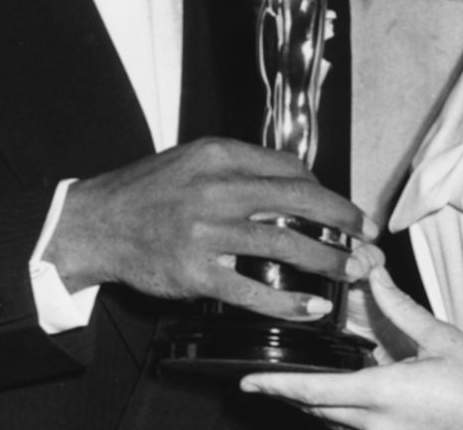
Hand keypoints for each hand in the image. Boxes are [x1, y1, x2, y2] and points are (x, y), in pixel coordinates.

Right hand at [44, 137, 381, 320]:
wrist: (93, 223)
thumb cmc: (143, 192)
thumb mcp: (189, 160)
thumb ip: (235, 167)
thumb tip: (288, 181)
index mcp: (218, 155)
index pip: (289, 169)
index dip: (326, 190)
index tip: (344, 209)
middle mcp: (216, 188)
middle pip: (299, 200)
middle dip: (343, 220)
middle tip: (369, 237)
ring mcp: (205, 231)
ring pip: (284, 243)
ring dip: (328, 260)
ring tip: (354, 271)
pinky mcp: (194, 271)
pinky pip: (252, 288)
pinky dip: (288, 300)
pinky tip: (312, 306)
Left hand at [240, 268, 462, 428]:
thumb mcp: (442, 340)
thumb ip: (401, 309)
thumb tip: (374, 277)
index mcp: (385, 394)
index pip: (315, 391)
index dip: (276, 386)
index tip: (247, 380)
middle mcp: (379, 423)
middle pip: (317, 408)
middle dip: (289, 390)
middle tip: (264, 371)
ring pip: (335, 419)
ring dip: (316, 398)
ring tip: (298, 374)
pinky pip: (358, 426)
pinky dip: (342, 407)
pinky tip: (347, 387)